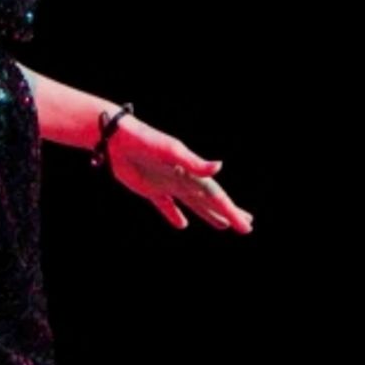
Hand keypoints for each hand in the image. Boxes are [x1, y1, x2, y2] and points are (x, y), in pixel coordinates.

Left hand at [104, 113, 252, 232]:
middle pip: (210, 201)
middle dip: (228, 213)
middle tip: (246, 225)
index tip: (247, 226)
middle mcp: (183, 179)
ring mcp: (168, 184)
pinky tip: (182, 225)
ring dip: (209, 215)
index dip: (232, 211)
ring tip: (223, 225)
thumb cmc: (146, 141)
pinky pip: (167, 206)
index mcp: (191, 172)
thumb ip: (195, 163)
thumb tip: (220, 167)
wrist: (117, 138)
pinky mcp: (150, 189)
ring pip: (194, 204)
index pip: (216, 196)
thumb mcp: (171, 151)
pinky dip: (175, 216)